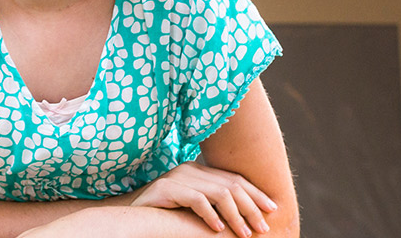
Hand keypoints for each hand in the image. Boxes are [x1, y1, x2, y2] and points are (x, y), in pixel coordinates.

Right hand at [128, 162, 277, 236]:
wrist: (127, 212)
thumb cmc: (161, 213)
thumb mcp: (192, 205)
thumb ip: (212, 203)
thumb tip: (242, 216)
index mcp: (199, 171)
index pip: (235, 178)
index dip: (256, 193)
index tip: (273, 209)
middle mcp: (190, 169)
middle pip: (231, 185)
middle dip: (251, 207)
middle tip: (262, 227)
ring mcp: (177, 177)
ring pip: (218, 193)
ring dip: (236, 215)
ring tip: (244, 233)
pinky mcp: (166, 188)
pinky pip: (196, 200)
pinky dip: (210, 215)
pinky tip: (217, 229)